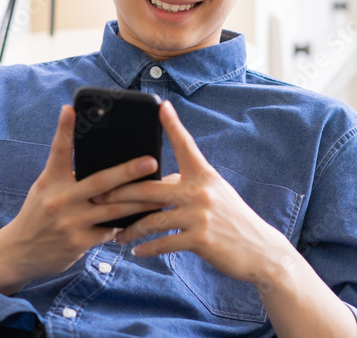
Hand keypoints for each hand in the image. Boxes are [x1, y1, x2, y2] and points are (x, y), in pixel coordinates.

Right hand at [0, 104, 167, 294]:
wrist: (18, 252)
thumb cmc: (38, 214)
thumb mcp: (45, 189)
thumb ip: (67, 175)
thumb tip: (96, 157)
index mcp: (51, 181)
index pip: (58, 150)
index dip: (64, 129)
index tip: (71, 109)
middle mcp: (60, 199)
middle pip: (99, 181)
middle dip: (128, 171)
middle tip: (151, 162)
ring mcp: (70, 222)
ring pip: (114, 209)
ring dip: (140, 202)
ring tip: (161, 196)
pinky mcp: (78, 242)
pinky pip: (109, 231)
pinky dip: (126, 225)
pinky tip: (143, 221)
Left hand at [96, 101, 291, 284]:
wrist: (258, 249)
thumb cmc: (233, 219)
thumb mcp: (215, 194)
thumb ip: (188, 186)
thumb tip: (159, 183)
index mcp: (204, 175)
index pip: (186, 145)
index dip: (173, 125)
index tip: (161, 106)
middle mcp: (201, 191)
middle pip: (150, 188)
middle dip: (120, 194)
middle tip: (98, 196)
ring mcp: (200, 215)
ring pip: (152, 219)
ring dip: (131, 229)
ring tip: (117, 234)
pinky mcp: (200, 239)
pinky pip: (164, 242)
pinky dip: (147, 247)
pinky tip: (136, 250)